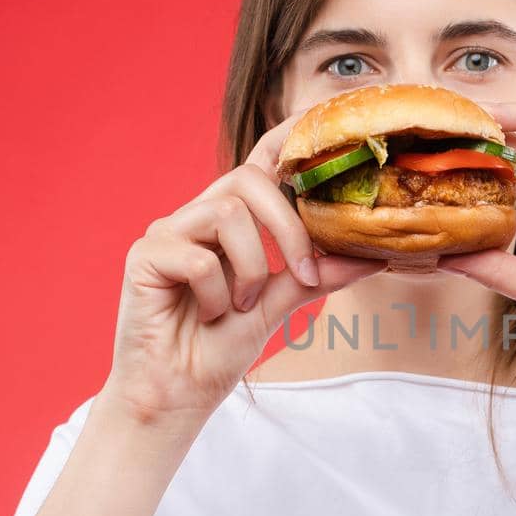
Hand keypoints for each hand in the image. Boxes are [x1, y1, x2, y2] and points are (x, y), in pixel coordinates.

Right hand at [102, 110, 385, 422]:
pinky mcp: (143, 256)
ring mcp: (167, 233)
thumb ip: (317, 275)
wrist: (176, 396)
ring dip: (251, 268)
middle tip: (305, 275)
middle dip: (290, 228)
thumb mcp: (279, 305)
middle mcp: (197, 217)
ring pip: (227, 214)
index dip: (285, 136)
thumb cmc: (217, 348)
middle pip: (249, 180)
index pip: (259, 164)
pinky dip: (217, 294)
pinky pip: (196, 258)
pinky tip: (209, 315)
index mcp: (230, 222)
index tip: (318, 119)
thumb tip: (372, 254)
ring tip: (242, 306)